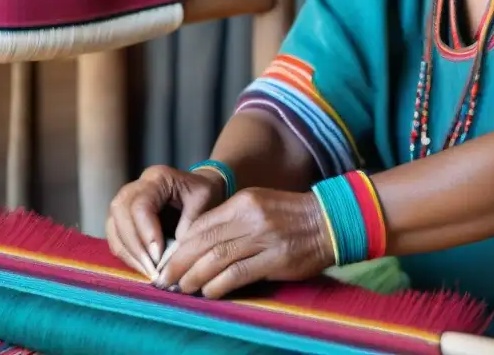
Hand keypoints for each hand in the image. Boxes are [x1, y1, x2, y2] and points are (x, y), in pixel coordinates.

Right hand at [106, 164, 227, 279]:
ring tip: (149, 274)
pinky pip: (115, 238)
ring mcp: (124, 202)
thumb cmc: (202, 194)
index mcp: (157, 178)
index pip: (140, 206)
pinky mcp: (120, 218)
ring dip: (129, 254)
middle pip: (120, 215)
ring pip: (114, 228)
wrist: (197, 190)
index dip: (147, 234)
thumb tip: (170, 257)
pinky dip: (127, 256)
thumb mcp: (205, 202)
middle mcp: (135, 187)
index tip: (159, 257)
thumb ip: (189, 225)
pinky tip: (144, 269)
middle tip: (153, 270)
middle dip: (135, 247)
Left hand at [155, 187, 333, 298]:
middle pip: (203, 242)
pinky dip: (219, 285)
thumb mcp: (258, 205)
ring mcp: (263, 237)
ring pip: (216, 259)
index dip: (180, 244)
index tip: (167, 259)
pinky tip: (209, 292)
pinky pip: (238, 274)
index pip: (201, 224)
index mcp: (243, 201)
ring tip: (182, 288)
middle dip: (179, 262)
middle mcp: (250, 217)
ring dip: (194, 277)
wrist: (329, 221)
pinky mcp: (275, 259)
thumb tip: (196, 243)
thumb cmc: (290, 216)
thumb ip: (231, 220)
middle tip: (164, 278)